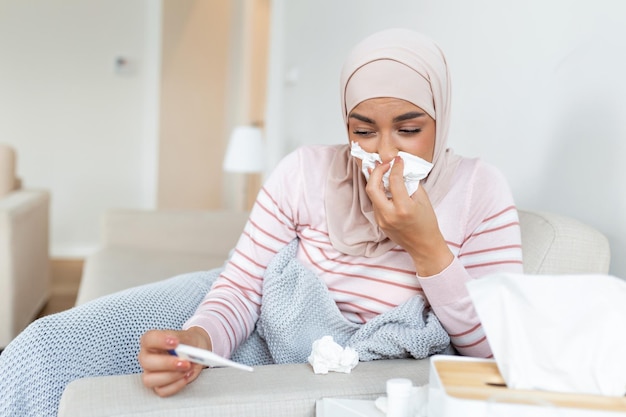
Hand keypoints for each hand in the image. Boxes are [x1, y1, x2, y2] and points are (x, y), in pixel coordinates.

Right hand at [138, 327, 211, 396]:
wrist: (196, 352)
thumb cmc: (188, 344)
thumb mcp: (187, 337)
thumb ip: (183, 341)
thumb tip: (181, 349)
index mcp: (151, 341)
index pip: (148, 339)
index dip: (160, 341)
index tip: (176, 343)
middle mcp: (147, 357)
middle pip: (146, 362)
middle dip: (167, 363)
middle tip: (184, 362)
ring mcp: (150, 373)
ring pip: (150, 380)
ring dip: (172, 376)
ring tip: (187, 368)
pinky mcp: (158, 385)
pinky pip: (162, 390)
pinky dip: (176, 385)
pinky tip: (186, 376)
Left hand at [366, 156, 452, 275]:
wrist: (424, 245)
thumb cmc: (427, 223)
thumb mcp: (423, 200)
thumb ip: (410, 183)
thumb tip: (400, 169)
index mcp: (403, 208)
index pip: (394, 181)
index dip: (395, 167)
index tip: (398, 160)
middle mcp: (389, 215)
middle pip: (372, 187)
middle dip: (376, 172)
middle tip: (384, 164)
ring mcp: (382, 220)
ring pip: (372, 195)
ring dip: (376, 181)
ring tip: (382, 171)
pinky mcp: (379, 223)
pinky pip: (375, 203)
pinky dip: (379, 192)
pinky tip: (384, 186)